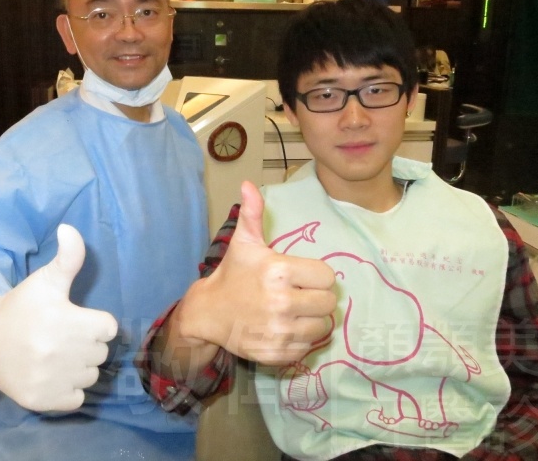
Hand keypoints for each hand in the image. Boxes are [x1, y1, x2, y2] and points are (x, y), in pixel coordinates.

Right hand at [0, 224, 117, 411]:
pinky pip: (76, 398)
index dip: (94, 322)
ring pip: (90, 376)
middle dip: (87, 344)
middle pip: (101, 352)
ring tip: (57, 354)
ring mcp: (51, 379)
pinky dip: (68, 390)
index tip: (74, 319)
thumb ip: (68, 257)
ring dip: (79, 367)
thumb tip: (70, 228)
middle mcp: (61, 352)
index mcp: (66, 321)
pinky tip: (52, 374)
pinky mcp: (43, 400)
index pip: (108, 328)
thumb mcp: (45, 280)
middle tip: (63, 336)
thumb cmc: (21, 307)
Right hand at [186, 182, 336, 365]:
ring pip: (322, 327)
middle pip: (328, 303)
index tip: (302, 278)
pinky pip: (308, 347)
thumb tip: (249, 184)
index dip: (316, 277)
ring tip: (293, 312)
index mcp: (279, 271)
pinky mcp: (277, 353)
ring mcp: (280, 330)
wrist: (208, 313)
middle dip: (316, 299)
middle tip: (299, 295)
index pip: (326, 277)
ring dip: (312, 320)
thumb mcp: (244, 243)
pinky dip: (300, 340)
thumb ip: (252, 213)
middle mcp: (281, 302)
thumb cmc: (233, 275)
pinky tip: (284, 328)